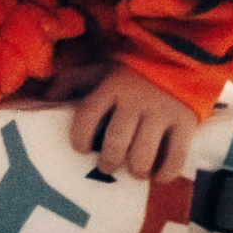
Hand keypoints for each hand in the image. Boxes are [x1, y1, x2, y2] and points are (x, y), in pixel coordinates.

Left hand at [67, 63, 196, 180]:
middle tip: (107, 166)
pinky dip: (165, 174)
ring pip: (143, 154)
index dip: (80, 137)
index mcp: (111, 87)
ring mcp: (162, 112)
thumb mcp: (100, 70)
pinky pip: (176, 158)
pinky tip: (157, 175)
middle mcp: (135, 100)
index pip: (87, 114)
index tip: (82, 149)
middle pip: (115, 141)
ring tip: (134, 170)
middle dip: (108, 162)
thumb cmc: (131, 74)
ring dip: (135, 170)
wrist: (179, 57)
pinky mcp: (185, 122)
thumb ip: (73, 81)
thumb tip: (47, 98)